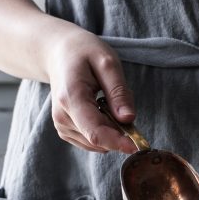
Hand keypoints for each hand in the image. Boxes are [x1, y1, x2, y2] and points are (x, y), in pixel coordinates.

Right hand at [44, 26, 137, 153]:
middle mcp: (62, 117)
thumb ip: (119, 92)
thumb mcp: (107, 63)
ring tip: (107, 100)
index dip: (119, 143)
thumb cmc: (84, 53)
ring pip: (97, 143)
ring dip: (112, 129)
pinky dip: (104, 130)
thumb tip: (128, 119)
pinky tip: (101, 109)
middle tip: (124, 104)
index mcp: (71, 98)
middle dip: (120, 131)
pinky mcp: (65, 130)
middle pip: (99, 139)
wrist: (59, 53)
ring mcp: (61, 125)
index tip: (139, 146)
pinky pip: (93, 141)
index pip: (95, 132)